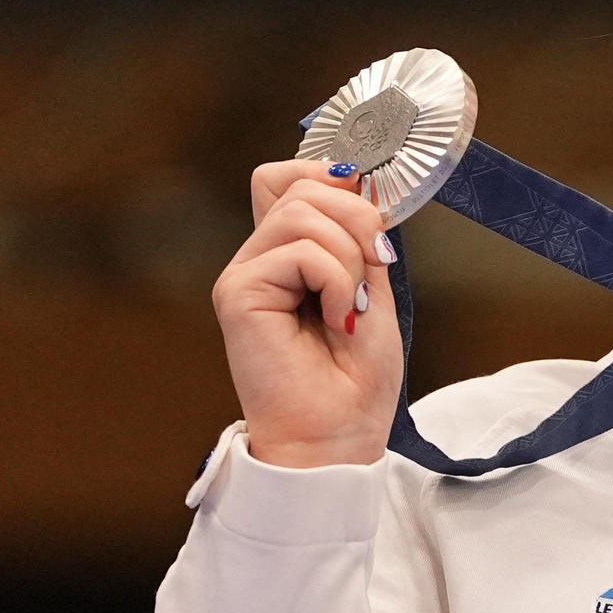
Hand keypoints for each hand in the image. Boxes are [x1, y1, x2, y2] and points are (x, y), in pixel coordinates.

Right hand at [210, 161, 402, 467]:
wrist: (338, 437)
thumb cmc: (355, 379)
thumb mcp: (373, 289)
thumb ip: (358, 237)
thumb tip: (356, 183)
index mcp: (286, 256)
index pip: (287, 178)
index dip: (330, 176)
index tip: (373, 217)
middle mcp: (258, 259)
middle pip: (299, 184)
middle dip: (356, 216)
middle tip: (375, 267)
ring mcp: (243, 274)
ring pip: (301, 210)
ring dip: (348, 255)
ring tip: (353, 306)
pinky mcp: (237, 292)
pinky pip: (298, 249)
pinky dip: (336, 278)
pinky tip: (339, 318)